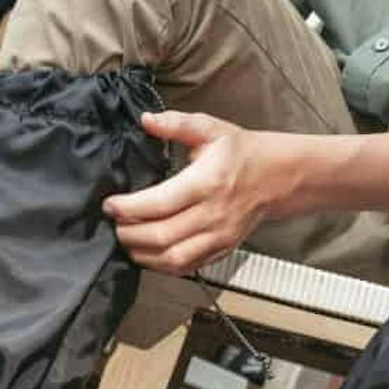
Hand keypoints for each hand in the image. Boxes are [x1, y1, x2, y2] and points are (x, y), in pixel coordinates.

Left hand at [103, 111, 324, 274]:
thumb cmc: (242, 153)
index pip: (160, 203)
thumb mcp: (211, 128)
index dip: (129, 208)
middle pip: (161, 236)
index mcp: (207, 183)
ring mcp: (219, 237)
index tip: (110, 204)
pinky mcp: (221, 250)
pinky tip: (147, 252)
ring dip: (142, 253)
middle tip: (113, 223)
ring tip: (126, 238)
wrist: (278, 177)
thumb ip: (177, 124)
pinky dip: (161, 265)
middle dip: (128, 233)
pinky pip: (186, 268)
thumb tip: (147, 120)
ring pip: (172, 259)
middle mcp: (213, 215)